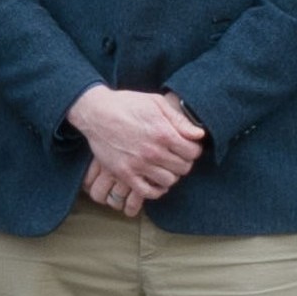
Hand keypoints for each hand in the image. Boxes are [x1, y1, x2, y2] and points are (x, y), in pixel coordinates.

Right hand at [66, 85, 203, 214]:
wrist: (96, 113)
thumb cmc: (127, 104)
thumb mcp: (156, 103)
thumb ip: (179, 120)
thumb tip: (199, 135)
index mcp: (163, 133)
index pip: (193, 152)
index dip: (194, 149)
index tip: (188, 146)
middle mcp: (153, 152)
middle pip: (183, 167)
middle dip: (184, 161)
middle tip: (176, 156)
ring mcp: (138, 165)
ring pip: (169, 181)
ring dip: (171, 174)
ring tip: (165, 166)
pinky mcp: (125, 174)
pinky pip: (148, 192)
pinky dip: (156, 190)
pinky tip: (156, 180)